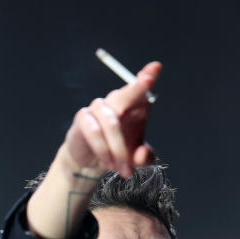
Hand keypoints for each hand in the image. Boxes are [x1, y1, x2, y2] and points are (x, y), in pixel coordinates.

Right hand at [61, 61, 161, 177]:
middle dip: (137, 89)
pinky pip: (95, 132)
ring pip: (112, 123)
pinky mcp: (83, 118)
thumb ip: (145, 157)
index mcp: (134, 106)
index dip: (147, 77)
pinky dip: (104, 149)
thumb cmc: (117, 152)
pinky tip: (109, 163)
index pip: (141, 88)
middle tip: (147, 83)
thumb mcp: (136, 159)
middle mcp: (116, 101)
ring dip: (119, 149)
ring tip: (125, 170)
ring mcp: (98, 107)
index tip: (156, 68)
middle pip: (126, 94)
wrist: (91, 162)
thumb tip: (143, 154)